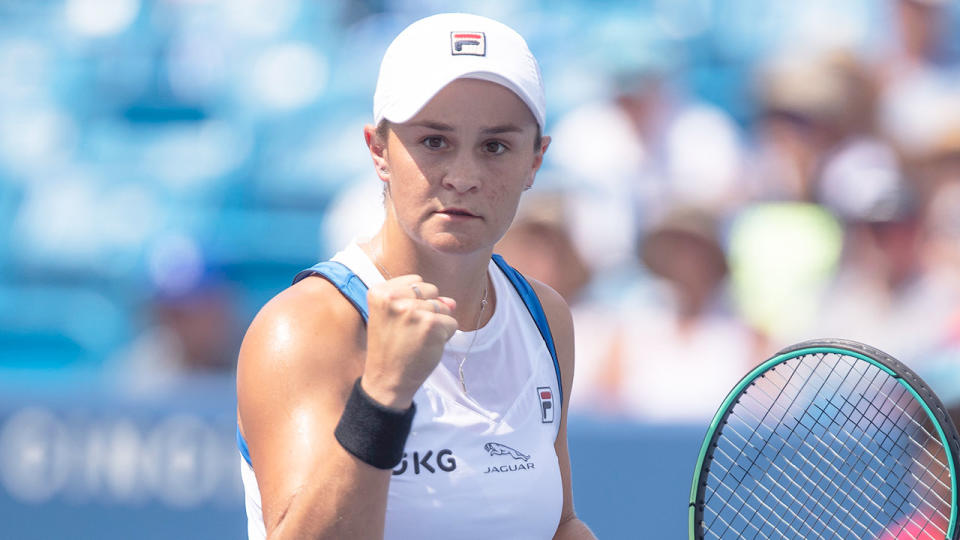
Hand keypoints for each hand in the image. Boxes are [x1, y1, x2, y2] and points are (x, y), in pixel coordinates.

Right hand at [362, 274, 457, 408]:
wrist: (387, 380)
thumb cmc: (391, 348)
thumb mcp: (394, 317)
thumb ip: (421, 301)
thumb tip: (451, 302)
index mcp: (379, 292)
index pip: (416, 281)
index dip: (415, 300)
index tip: (400, 319)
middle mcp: (393, 298)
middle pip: (431, 290)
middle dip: (428, 309)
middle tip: (409, 331)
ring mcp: (412, 311)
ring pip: (444, 307)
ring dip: (437, 324)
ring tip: (416, 339)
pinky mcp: (430, 324)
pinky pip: (452, 322)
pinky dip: (445, 336)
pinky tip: (427, 346)